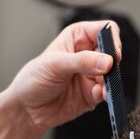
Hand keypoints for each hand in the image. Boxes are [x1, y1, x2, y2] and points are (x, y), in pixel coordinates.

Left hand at [3, 20, 121, 130]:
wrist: (27, 109)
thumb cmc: (33, 80)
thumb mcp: (55, 64)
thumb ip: (82, 61)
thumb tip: (107, 61)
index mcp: (77, 38)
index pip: (104, 29)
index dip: (111, 39)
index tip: (112, 53)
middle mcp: (87, 55)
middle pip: (112, 53)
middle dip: (113, 63)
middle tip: (107, 72)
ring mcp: (90, 75)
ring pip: (112, 75)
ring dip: (110, 82)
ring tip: (103, 88)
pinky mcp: (92, 94)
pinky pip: (106, 92)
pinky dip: (105, 94)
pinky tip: (98, 95)